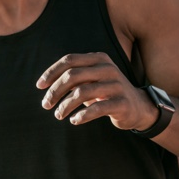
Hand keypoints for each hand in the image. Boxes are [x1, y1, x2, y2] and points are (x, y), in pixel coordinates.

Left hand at [36, 52, 157, 129]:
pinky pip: (96, 108)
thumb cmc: (106, 92)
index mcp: (99, 58)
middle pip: (72, 76)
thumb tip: (46, 85)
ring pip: (81, 92)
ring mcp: (116, 85)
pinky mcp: (122, 103)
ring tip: (58, 115)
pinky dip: (81, 115)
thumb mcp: (91, 80)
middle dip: (55, 91)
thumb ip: (73, 78)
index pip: (69, 60)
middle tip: (46, 104)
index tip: (39, 86)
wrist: (138, 107)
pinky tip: (74, 120)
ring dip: (65, 105)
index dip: (51, 72)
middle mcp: (108, 68)